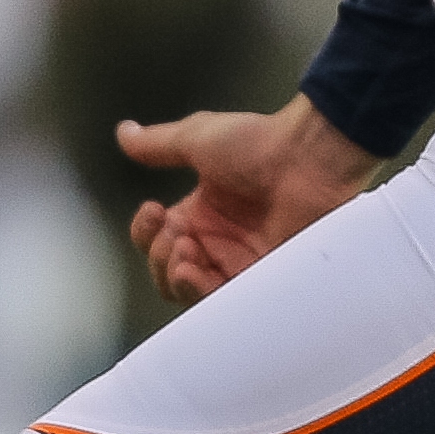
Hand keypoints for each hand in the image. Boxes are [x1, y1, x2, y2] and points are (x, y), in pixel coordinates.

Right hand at [117, 96, 374, 305]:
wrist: (310, 156)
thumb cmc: (260, 142)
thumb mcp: (198, 137)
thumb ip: (159, 145)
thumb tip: (124, 133)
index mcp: (201, 214)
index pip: (156, 240)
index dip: (145, 233)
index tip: (154, 210)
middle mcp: (216, 242)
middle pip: (168, 273)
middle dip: (159, 258)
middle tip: (177, 235)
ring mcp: (238, 262)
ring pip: (190, 292)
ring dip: (176, 276)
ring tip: (185, 252)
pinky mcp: (261, 277)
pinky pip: (223, 300)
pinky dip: (201, 291)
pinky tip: (195, 271)